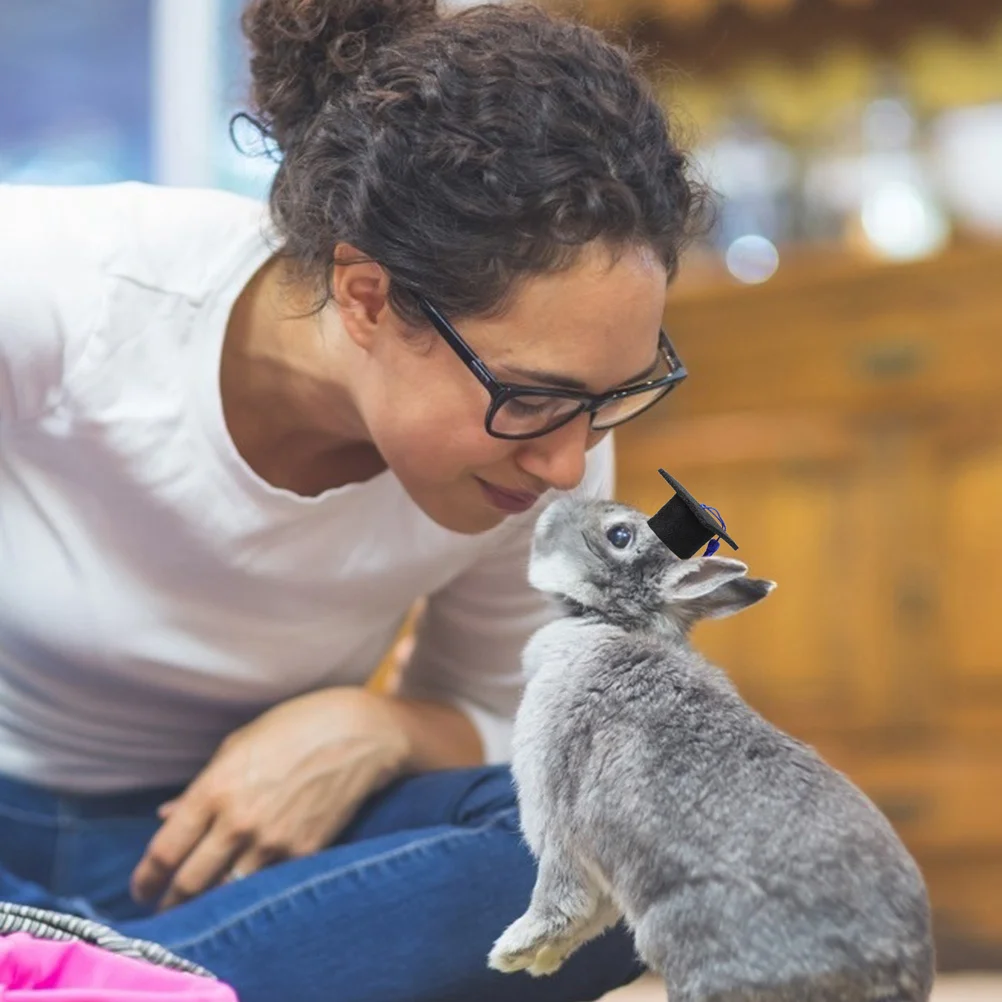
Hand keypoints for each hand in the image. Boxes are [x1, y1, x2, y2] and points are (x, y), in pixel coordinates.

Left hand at [130, 687, 410, 910]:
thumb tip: (167, 816)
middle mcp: (239, 820)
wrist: (361, 733)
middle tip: (164, 905)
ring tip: (200, 903)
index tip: (142, 886)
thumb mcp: (241, 743)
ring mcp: (274, 840)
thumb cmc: (297, 725)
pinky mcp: (305, 851)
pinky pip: (267, 885)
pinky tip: (243, 888)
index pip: (165, 850)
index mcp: (216, 787)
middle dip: (170, 900)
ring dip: (209, 902)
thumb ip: (202, 784)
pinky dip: (250, 891)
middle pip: (189, 883)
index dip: (146, 877)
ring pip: (226, 893)